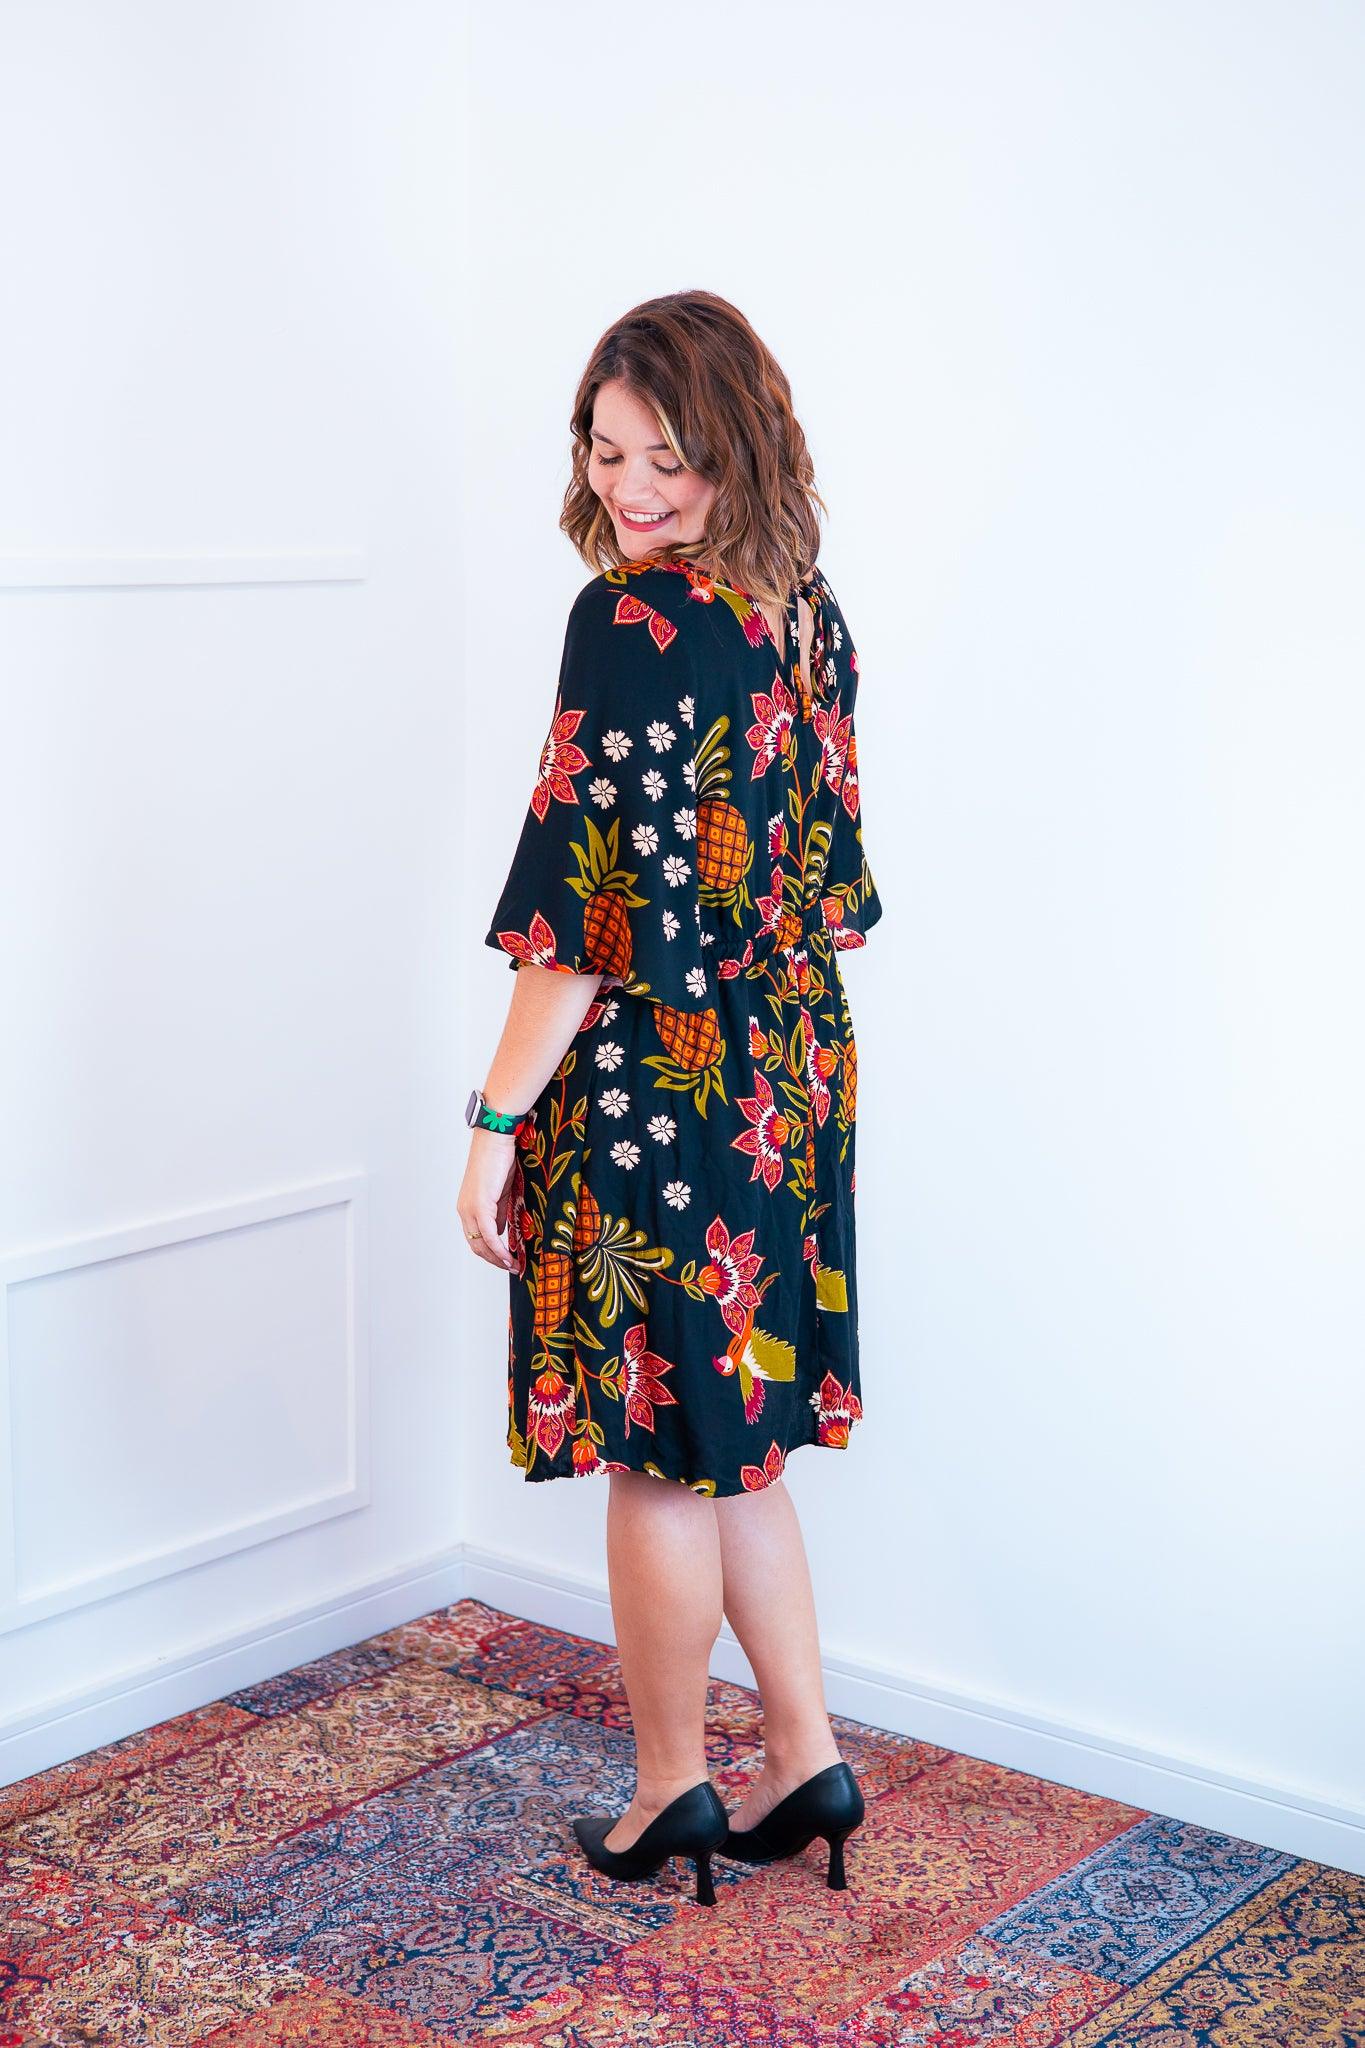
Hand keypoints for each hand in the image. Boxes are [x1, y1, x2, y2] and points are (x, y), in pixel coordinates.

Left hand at [458, 1130, 522, 1270]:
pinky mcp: (479, 1205)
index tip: (507, 1260)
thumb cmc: (499, 1159)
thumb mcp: (501, 1192)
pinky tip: (509, 1255)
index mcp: (468, 1206)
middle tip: (512, 1266)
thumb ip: (499, 1212)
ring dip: (497, 1258)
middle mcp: (465, 1210)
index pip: (476, 1238)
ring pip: (480, 1243)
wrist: (496, 1139)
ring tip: (513, 1264)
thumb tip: (501, 1231)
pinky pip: (488, 1234)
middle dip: (494, 1260)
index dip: (491, 1253)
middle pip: (476, 1245)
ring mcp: (470, 1208)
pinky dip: (498, 1248)